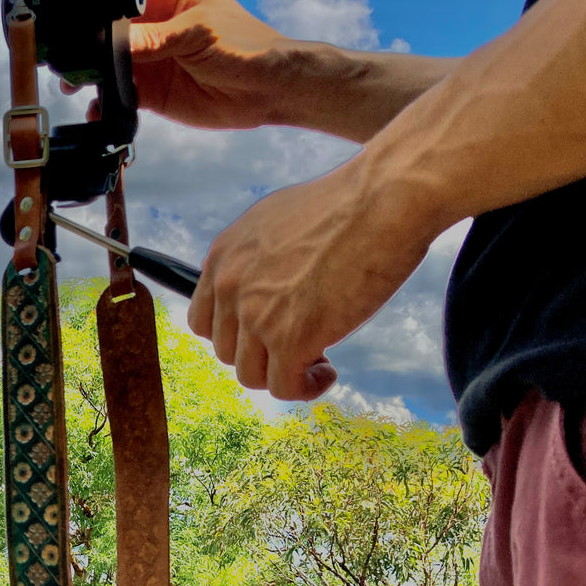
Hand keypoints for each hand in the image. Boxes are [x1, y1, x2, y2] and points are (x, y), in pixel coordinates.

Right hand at [97, 0, 299, 130]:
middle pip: (110, 25)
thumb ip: (155, 38)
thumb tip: (115, 43)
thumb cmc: (245, 46)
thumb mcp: (198, 33)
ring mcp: (151, 61)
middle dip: (89, 36)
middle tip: (74, 50)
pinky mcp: (152, 93)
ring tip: (79, 82)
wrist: (268, 91)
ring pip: (110, 63)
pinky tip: (99, 106)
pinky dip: (106, 102)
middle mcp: (154, 28)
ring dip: (93, 72)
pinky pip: (121, 96)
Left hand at [186, 160, 433, 399]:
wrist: (382, 198)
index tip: (265, 334)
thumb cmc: (346, 205)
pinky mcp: (289, 338)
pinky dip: (304, 388)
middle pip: (227, 351)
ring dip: (282, 375)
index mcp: (222, 256)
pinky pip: (283, 386)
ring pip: (251, 375)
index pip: (203, 321)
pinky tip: (326, 374)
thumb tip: (263, 289)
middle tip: (300, 344)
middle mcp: (230, 286)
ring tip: (316, 361)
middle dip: (262, 355)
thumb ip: (257, 259)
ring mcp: (256, 314)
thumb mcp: (276, 221)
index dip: (235, 335)